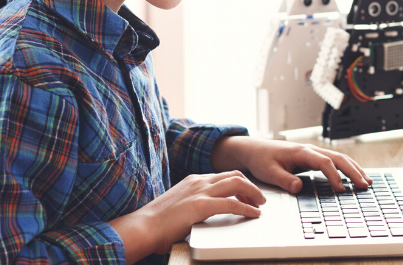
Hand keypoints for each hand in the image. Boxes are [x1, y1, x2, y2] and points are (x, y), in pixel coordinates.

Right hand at [108, 170, 265, 262]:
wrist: (142, 228)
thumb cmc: (157, 223)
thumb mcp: (179, 206)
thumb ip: (194, 204)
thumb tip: (205, 214)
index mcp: (193, 180)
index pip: (223, 175)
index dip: (240, 183)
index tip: (247, 194)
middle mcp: (198, 181)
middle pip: (234, 175)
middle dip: (251, 185)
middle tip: (259, 198)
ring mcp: (200, 191)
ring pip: (237, 183)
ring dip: (253, 193)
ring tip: (260, 204)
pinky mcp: (201, 205)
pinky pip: (232, 203)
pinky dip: (247, 207)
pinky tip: (253, 214)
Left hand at [210, 136, 371, 192]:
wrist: (255, 150)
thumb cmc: (262, 160)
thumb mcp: (269, 172)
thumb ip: (284, 179)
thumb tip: (299, 187)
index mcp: (301, 152)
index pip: (324, 163)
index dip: (335, 176)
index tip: (341, 190)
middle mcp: (311, 150)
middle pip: (338, 158)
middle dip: (353, 171)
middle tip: (364, 185)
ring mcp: (313, 153)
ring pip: (340, 158)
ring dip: (354, 169)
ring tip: (367, 182)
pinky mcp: (313, 158)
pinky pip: (335, 161)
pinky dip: (347, 168)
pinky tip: (355, 177)